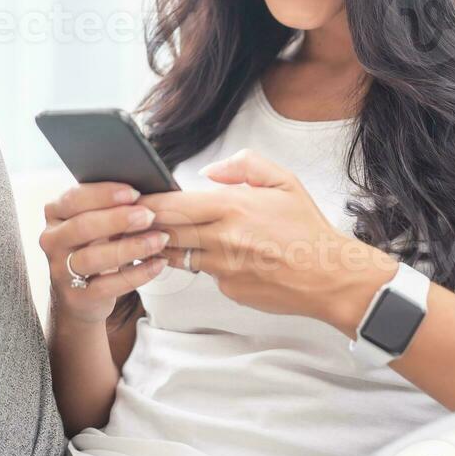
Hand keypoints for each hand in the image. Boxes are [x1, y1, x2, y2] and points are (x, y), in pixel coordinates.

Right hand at [38, 181, 169, 323]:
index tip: (134, 193)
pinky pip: (108, 285)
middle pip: (82, 226)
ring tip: (159, 240)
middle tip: (149, 215)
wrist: (79, 294)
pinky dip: (136, 275)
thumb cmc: (93, 246)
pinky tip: (157, 264)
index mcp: (55, 214)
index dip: (105, 194)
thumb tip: (144, 194)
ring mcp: (60, 271)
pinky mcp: (77, 296)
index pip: (75, 198)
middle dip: (119, 219)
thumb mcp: (95, 222)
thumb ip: (108, 206)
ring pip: (93, 257)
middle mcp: (52, 241)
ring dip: (131, 247)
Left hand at [137, 149, 396, 322]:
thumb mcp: (283, 181)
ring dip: (162, 246)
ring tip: (149, 237)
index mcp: (232, 207)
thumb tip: (210, 171)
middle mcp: (222, 238)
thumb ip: (244, 166)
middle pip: (165, 231)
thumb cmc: (307, 228)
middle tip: (126, 220)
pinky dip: (199, 263)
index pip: (172, 204)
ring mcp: (223, 268)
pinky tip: (205, 255)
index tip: (131, 198)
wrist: (329, 275)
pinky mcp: (228, 289)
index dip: (147, 202)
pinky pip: (204, 273)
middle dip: (142, 225)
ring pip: (177, 255)